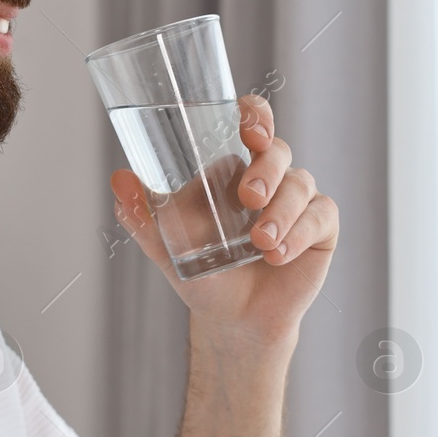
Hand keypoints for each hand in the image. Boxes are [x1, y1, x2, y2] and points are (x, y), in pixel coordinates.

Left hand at [109, 95, 338, 349]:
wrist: (233, 321)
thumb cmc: (204, 274)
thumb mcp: (167, 246)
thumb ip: (143, 214)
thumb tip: (118, 180)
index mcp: (234, 168)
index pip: (251, 122)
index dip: (256, 115)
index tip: (249, 129)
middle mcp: (270, 177)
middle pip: (277, 150)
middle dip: (265, 169)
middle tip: (248, 196)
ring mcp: (298, 201)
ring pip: (299, 184)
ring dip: (281, 211)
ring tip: (260, 243)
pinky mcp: (320, 229)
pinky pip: (320, 216)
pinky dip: (299, 233)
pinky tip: (277, 255)